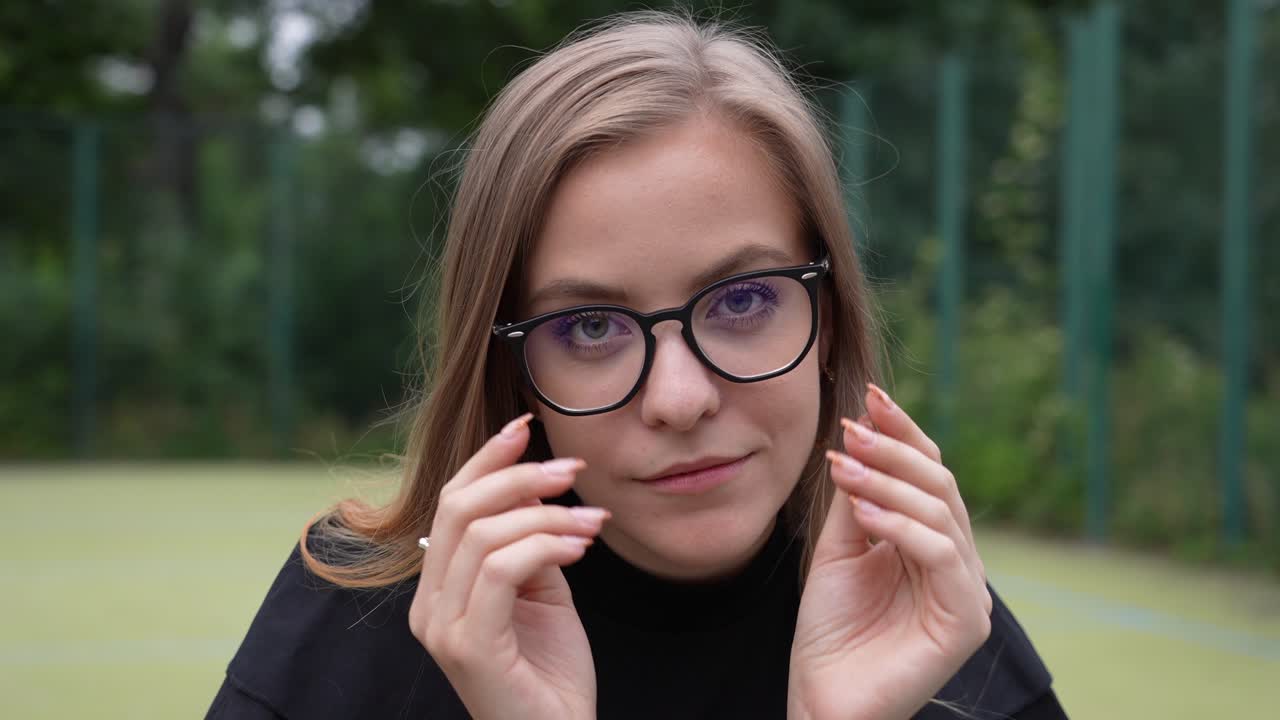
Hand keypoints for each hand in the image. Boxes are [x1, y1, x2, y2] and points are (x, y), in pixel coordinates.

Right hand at [408, 413, 607, 719]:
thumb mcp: (541, 593)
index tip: (526, 426)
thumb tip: (536, 485)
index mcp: (438, 590)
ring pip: (482, 533)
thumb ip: (528, 543)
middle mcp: (428, 606)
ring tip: (592, 521)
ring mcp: (443, 628)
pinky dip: (545, 545)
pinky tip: (580, 547)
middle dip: (519, 476)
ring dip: (546, 514)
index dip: (486, 459)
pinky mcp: (470, 646)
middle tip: (572, 469)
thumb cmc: (552, 674)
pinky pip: (501, 569)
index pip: (450, 504)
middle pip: (459, 507)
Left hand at [788, 385, 991, 719]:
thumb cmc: (831, 633)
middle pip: (939, 485)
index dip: (903, 433)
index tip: (870, 396)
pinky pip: (941, 555)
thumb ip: (856, 499)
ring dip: (888, 482)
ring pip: (941, 513)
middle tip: (851, 428)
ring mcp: (967, 592)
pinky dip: (902, 527)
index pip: (928, 474)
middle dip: (894, 450)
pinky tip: (863, 513)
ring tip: (843, 467)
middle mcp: (959, 563)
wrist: (823, 701)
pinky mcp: (964, 621)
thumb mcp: (839, 550)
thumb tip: (858, 437)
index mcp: (933, 544)